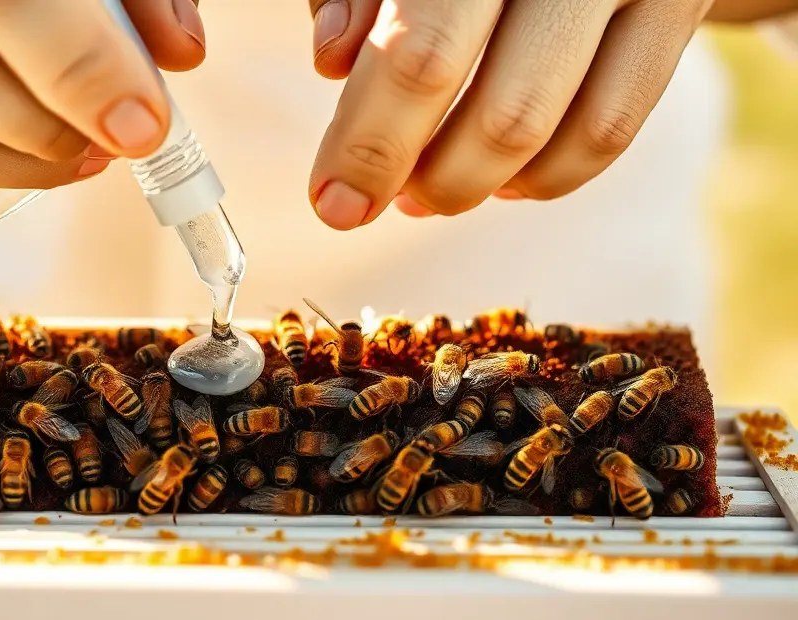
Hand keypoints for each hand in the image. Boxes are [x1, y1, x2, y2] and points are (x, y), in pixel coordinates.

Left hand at [306, 0, 713, 228]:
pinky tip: (503, 179)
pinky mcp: (680, 2)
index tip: (335, 204)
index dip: (370, 146)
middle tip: (386, 200)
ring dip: (479, 185)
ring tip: (429, 191)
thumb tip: (334, 60)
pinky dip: (548, 174)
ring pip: (559, 130)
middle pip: (504, 113)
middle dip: (430, 182)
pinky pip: (614, 127)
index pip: (420, 56)